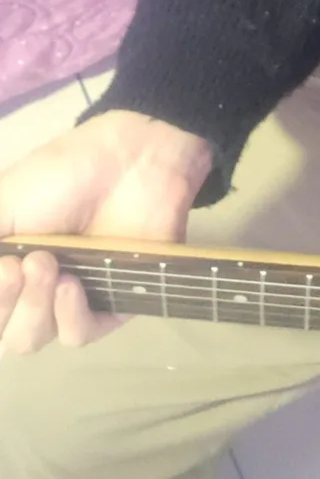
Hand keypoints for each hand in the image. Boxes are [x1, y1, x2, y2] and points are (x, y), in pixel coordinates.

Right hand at [0, 110, 212, 352]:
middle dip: (4, 304)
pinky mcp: (111, 304)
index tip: (1, 268)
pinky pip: (79, 335)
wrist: (128, 160)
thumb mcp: (5, 203)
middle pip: (3, 335)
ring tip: (50, 265)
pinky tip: (72, 285)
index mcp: (6, 267)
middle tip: (19, 266)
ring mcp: (70, 299)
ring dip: (33, 307)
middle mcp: (32, 290)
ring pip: (32, 338)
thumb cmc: (63, 174)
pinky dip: (68, 316)